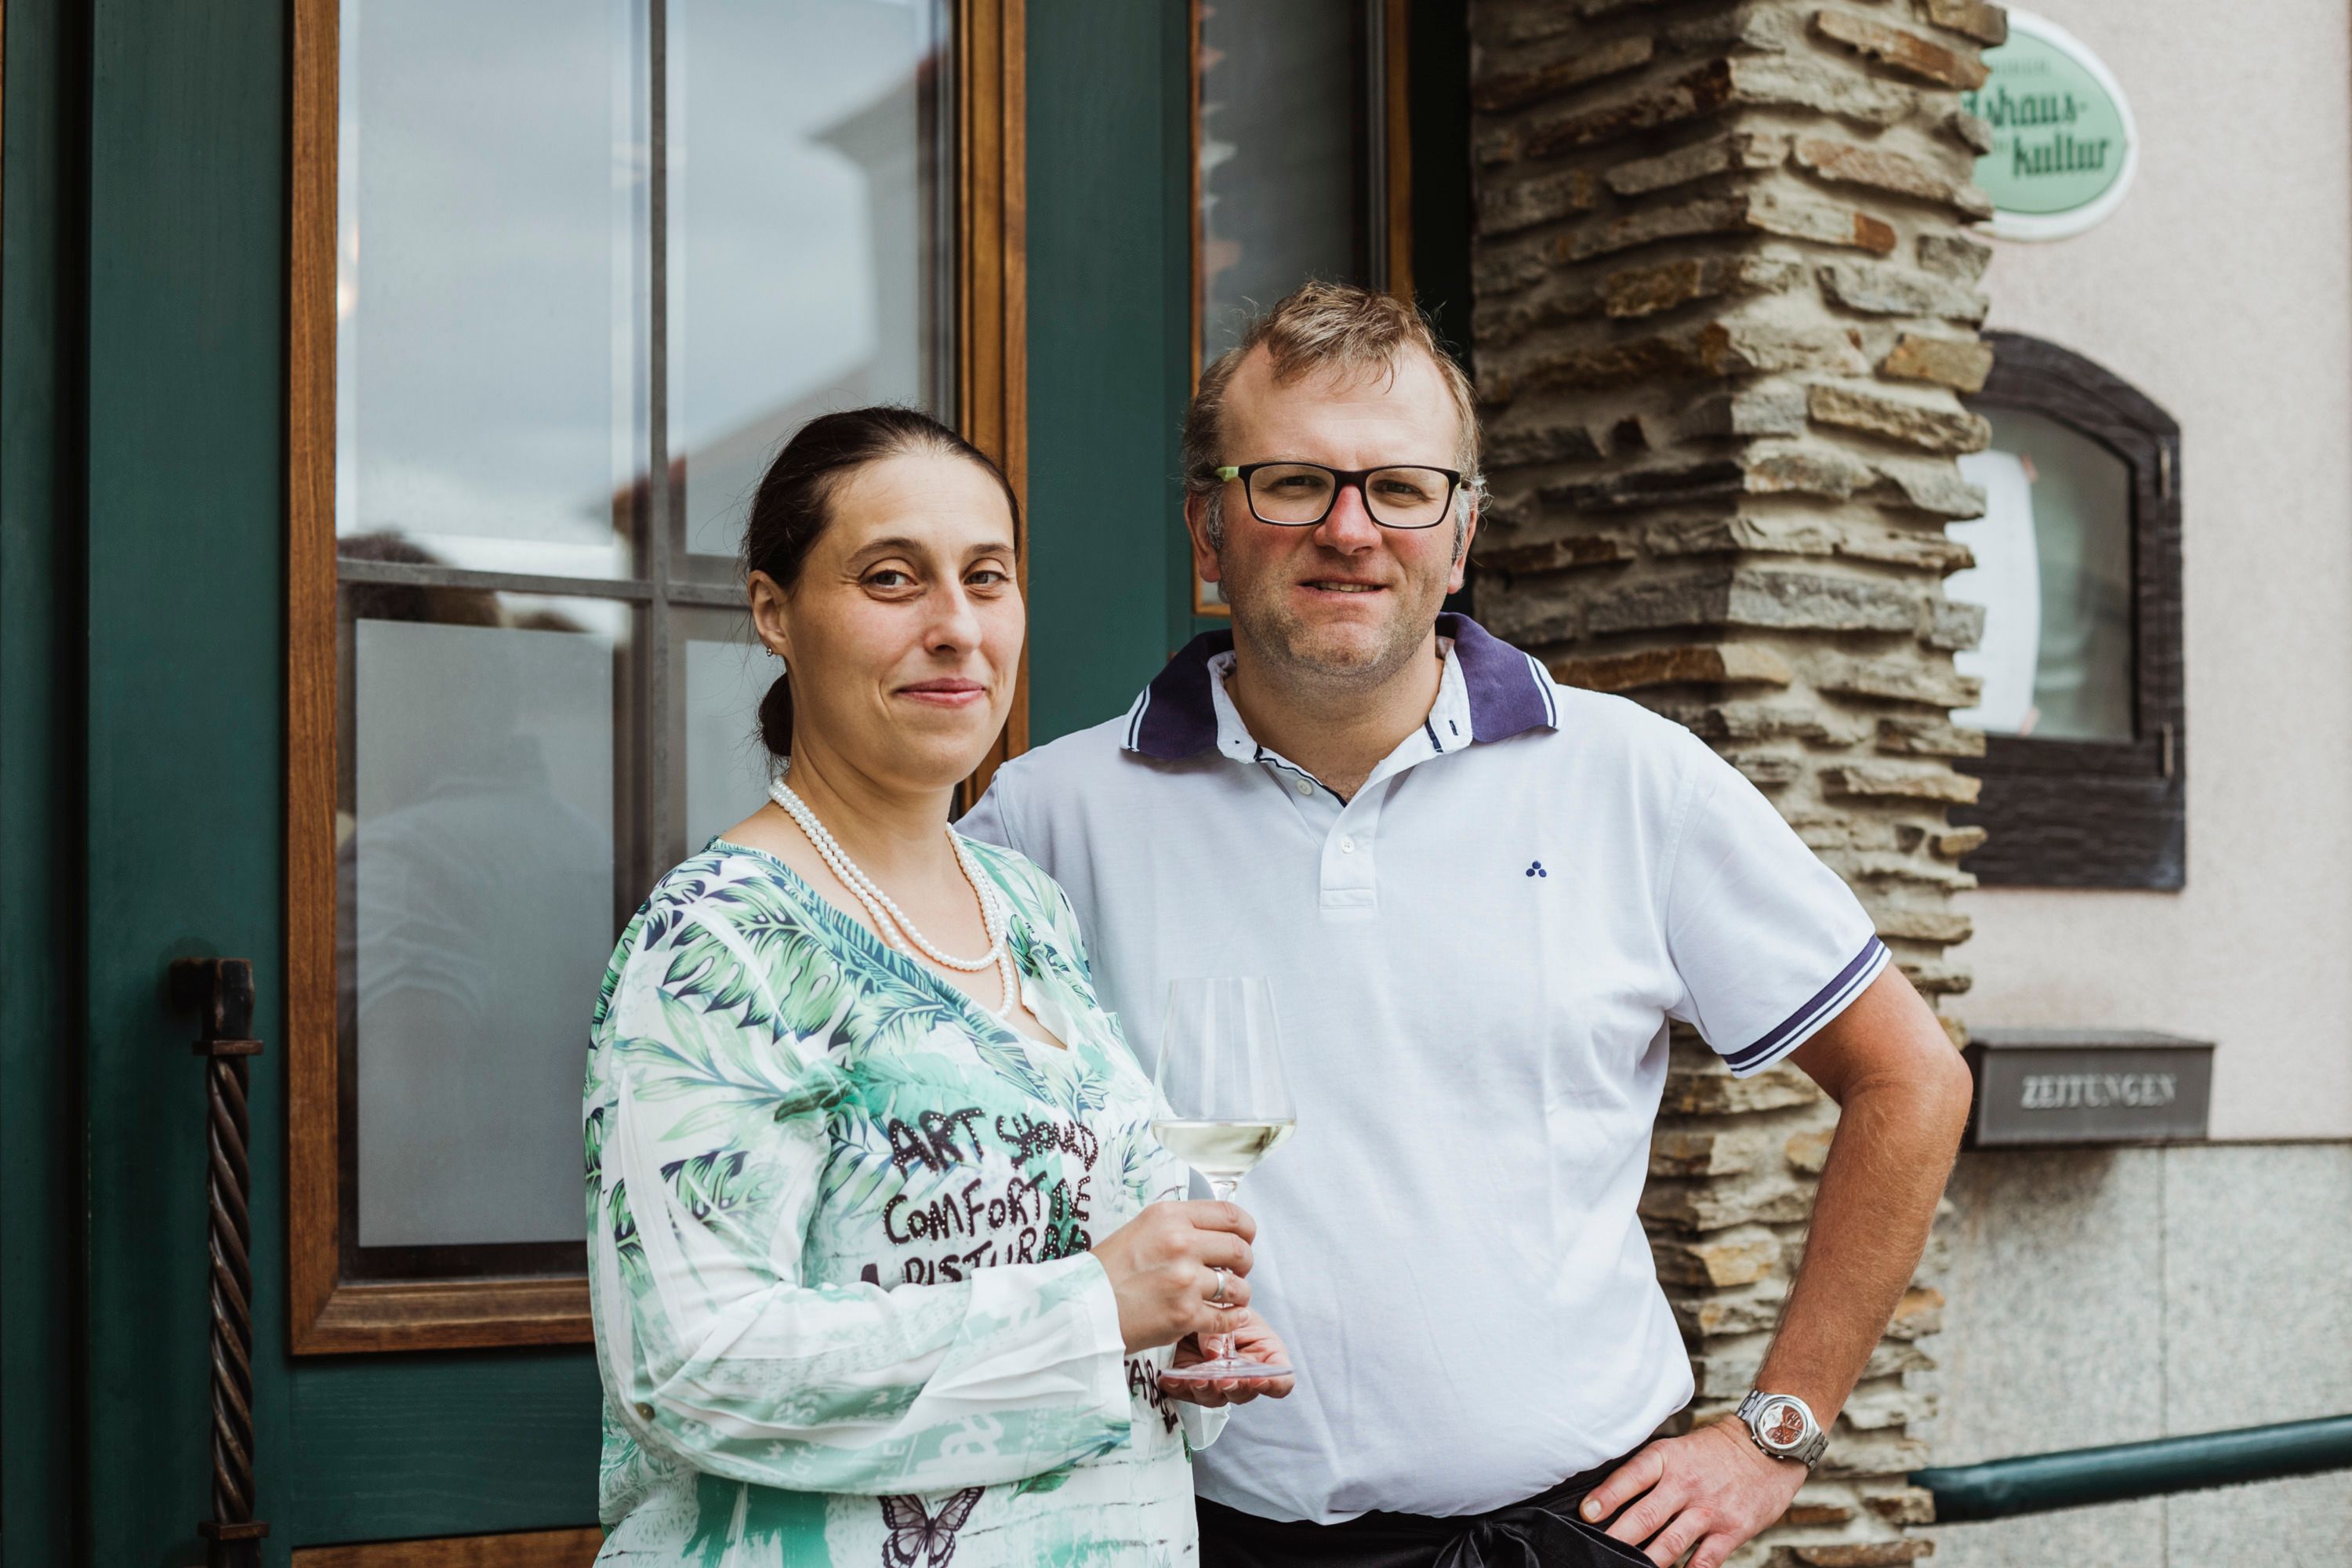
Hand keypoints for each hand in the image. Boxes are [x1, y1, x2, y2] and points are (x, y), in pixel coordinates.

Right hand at [1090, 1200, 1254, 1354]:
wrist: (1081, 1307)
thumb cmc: (1108, 1270)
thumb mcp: (1141, 1229)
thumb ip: (1179, 1226)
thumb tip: (1216, 1231)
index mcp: (1169, 1217)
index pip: (1230, 1214)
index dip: (1246, 1229)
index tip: (1245, 1239)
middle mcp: (1180, 1243)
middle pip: (1240, 1249)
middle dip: (1244, 1263)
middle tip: (1235, 1272)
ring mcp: (1185, 1280)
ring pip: (1238, 1286)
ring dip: (1239, 1294)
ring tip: (1226, 1298)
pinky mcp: (1185, 1315)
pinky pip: (1227, 1318)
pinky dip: (1232, 1320)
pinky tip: (1225, 1317)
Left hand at [1162, 1310, 1295, 1406]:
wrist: (1195, 1301)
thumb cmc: (1223, 1305)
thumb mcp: (1228, 1308)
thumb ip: (1222, 1328)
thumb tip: (1212, 1353)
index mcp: (1265, 1355)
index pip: (1281, 1380)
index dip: (1274, 1384)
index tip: (1259, 1379)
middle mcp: (1243, 1374)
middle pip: (1246, 1393)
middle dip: (1235, 1389)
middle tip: (1225, 1381)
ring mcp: (1217, 1382)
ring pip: (1216, 1397)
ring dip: (1207, 1391)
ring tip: (1197, 1380)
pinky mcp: (1192, 1382)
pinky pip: (1186, 1392)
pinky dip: (1179, 1387)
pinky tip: (1171, 1380)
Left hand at [1583, 1417, 1806, 1567]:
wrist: (1767, 1447)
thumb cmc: (1716, 1451)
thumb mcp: (1679, 1448)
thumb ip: (1650, 1472)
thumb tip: (1610, 1497)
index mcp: (1668, 1459)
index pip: (1631, 1477)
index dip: (1606, 1496)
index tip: (1586, 1514)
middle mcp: (1686, 1484)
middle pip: (1645, 1516)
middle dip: (1618, 1538)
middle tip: (1596, 1552)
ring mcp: (1709, 1510)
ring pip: (1670, 1543)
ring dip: (1646, 1561)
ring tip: (1623, 1567)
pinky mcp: (1731, 1530)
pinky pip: (1704, 1560)